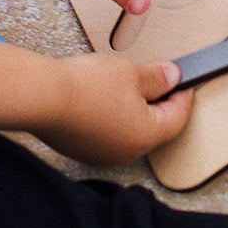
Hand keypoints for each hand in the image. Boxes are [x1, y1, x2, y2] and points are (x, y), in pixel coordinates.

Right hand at [37, 52, 192, 164]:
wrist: (43, 97)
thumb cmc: (85, 88)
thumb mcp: (131, 72)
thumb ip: (157, 78)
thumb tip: (172, 78)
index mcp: (147, 136)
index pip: (178, 118)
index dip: (184, 96)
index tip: (184, 83)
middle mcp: (127, 152)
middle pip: (154, 128)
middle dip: (158, 103)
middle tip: (157, 80)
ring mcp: (103, 154)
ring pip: (129, 132)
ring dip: (133, 111)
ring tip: (125, 85)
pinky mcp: (82, 150)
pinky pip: (107, 134)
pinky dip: (111, 118)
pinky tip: (103, 98)